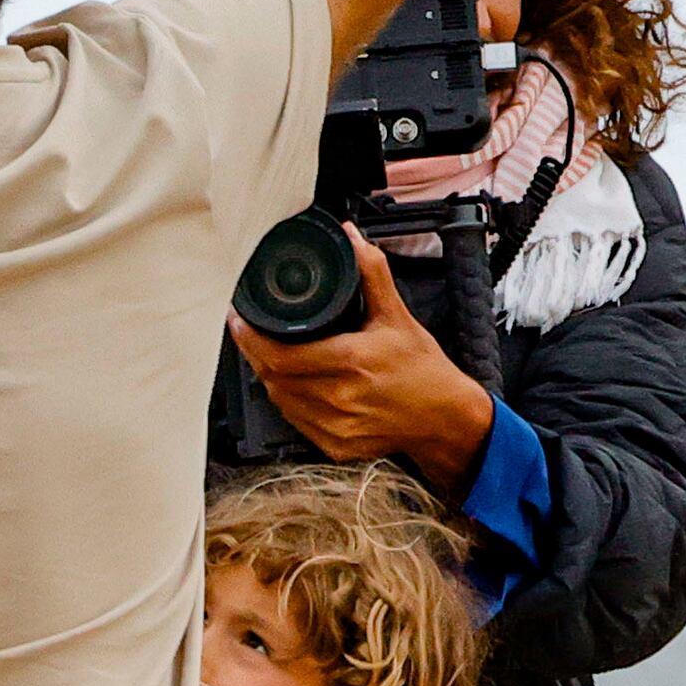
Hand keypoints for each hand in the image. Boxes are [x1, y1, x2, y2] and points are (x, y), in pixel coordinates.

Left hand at [228, 236, 498, 495]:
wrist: (447, 418)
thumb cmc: (424, 369)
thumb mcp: (398, 316)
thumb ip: (372, 274)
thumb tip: (353, 239)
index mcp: (352, 361)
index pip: (281, 355)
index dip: (250, 337)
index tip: (238, 319)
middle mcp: (342, 397)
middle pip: (273, 377)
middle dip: (253, 352)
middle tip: (247, 331)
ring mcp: (338, 426)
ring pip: (280, 400)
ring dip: (267, 375)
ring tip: (266, 352)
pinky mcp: (337, 446)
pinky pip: (295, 421)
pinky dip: (287, 400)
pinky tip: (290, 382)